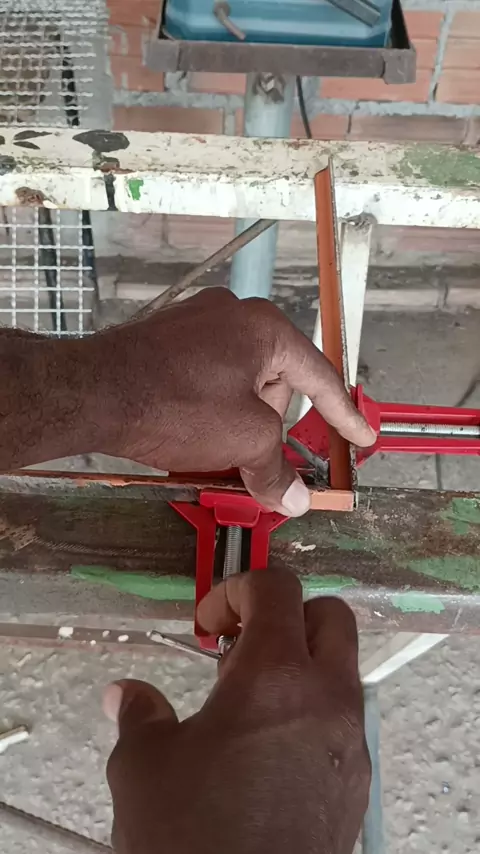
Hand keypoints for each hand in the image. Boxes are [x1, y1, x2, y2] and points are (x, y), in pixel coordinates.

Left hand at [0, 289, 374, 514]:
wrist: (92, 392)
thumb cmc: (179, 406)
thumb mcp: (243, 440)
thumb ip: (277, 468)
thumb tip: (295, 500)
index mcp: (265, 328)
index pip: (320, 377)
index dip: (344, 415)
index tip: (362, 437)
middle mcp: (233, 314)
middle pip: (275, 384)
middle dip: (268, 427)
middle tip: (249, 461)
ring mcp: (195, 322)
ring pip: (238, 384)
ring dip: (235, 422)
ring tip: (210, 451)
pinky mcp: (166, 339)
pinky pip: (206, 378)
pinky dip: (210, 410)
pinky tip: (191, 437)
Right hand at [104, 568, 369, 853]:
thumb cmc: (192, 834)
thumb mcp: (145, 766)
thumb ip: (140, 714)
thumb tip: (127, 694)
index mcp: (275, 676)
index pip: (276, 589)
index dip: (237, 588)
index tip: (207, 624)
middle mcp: (326, 698)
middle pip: (330, 616)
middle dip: (286, 615)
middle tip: (238, 649)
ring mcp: (350, 741)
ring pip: (341, 668)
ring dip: (300, 664)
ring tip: (245, 704)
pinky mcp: (357, 781)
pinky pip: (344, 718)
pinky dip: (311, 709)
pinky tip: (267, 749)